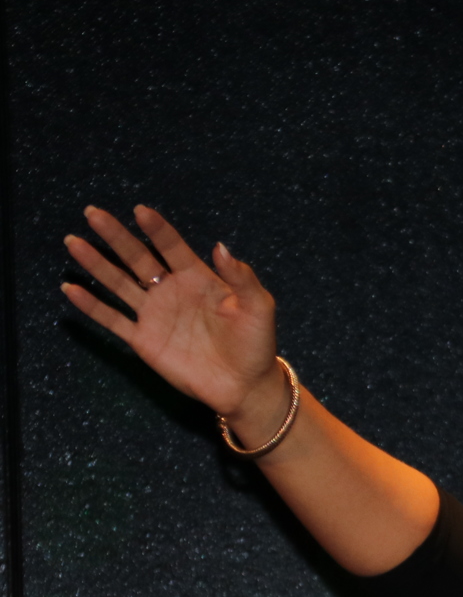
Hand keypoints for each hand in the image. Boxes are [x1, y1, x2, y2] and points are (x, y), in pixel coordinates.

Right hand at [61, 206, 284, 419]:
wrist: (243, 386)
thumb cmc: (256, 344)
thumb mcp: (258, 307)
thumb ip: (241, 278)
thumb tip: (220, 247)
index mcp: (199, 278)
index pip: (172, 247)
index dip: (156, 229)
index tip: (140, 210)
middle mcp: (172, 291)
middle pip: (138, 258)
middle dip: (116, 236)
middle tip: (93, 213)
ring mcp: (155, 314)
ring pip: (119, 283)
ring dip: (96, 264)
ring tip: (73, 242)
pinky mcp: (143, 340)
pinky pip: (112, 319)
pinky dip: (91, 306)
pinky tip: (71, 289)